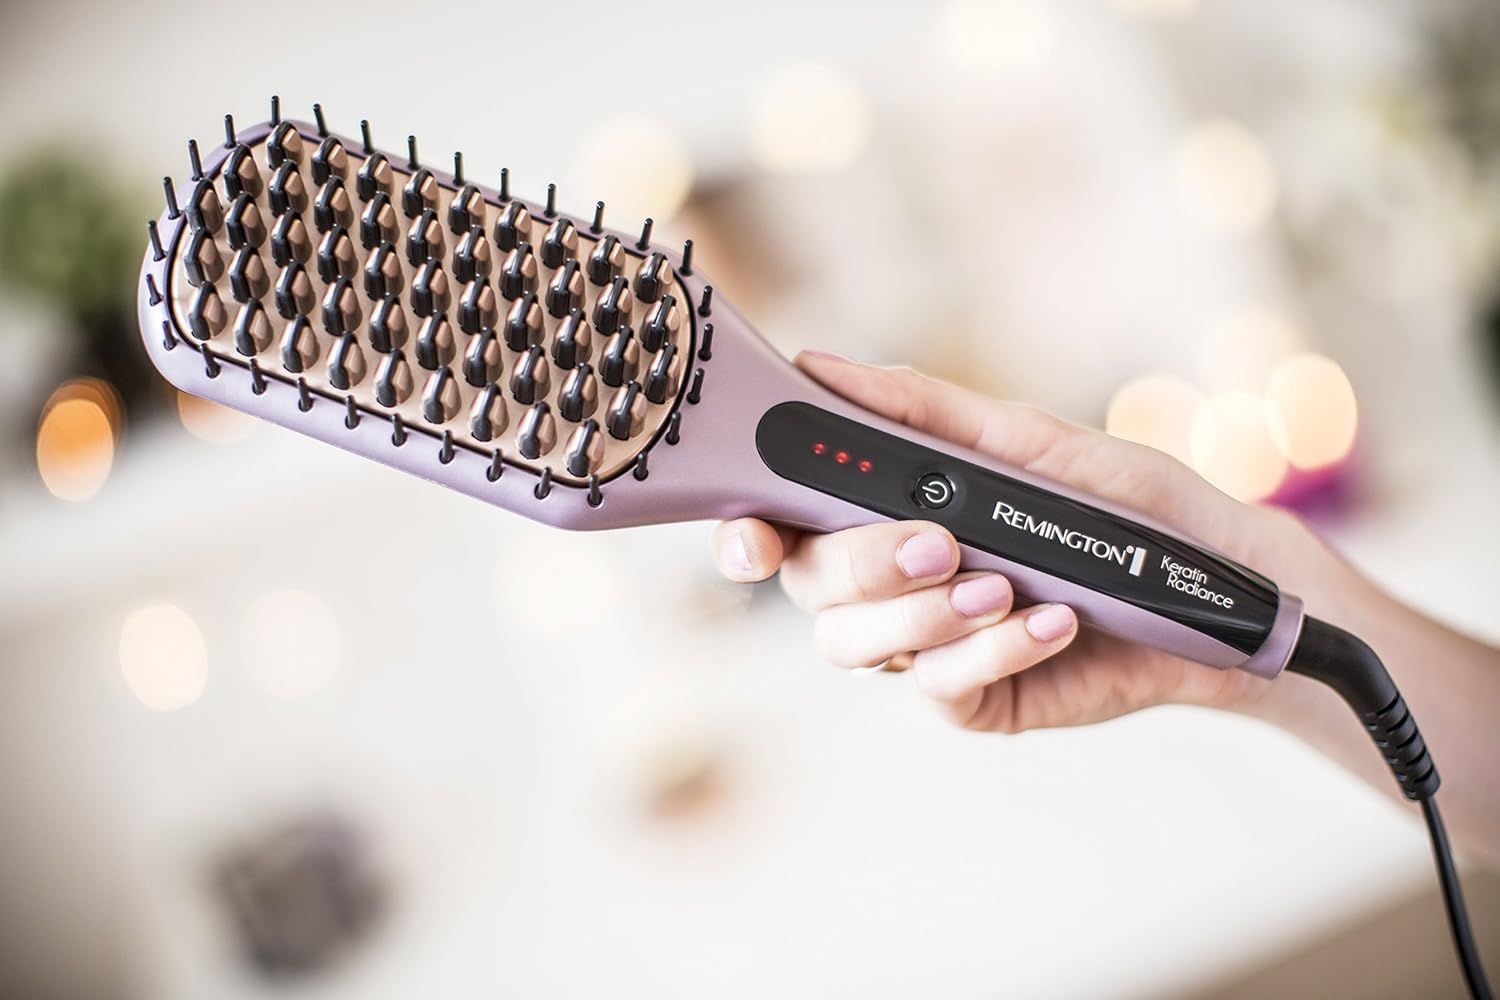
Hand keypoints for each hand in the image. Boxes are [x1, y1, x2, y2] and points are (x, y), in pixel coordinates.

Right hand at [711, 352, 1346, 732]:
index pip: (785, 524)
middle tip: (938, 544)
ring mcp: (928, 643)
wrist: (1220, 587)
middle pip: (811, 587)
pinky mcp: (975, 696)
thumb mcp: (1025, 440)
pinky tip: (1056, 623)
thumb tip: (823, 366)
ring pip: (856, 646)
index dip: (750, 534)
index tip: (756, 537)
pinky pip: (942, 685)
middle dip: (863, 567)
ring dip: (924, 615)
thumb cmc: (1126, 503)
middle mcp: (892, 580)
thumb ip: (921, 413)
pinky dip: (995, 648)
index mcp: (886, 510)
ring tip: (1006, 585)